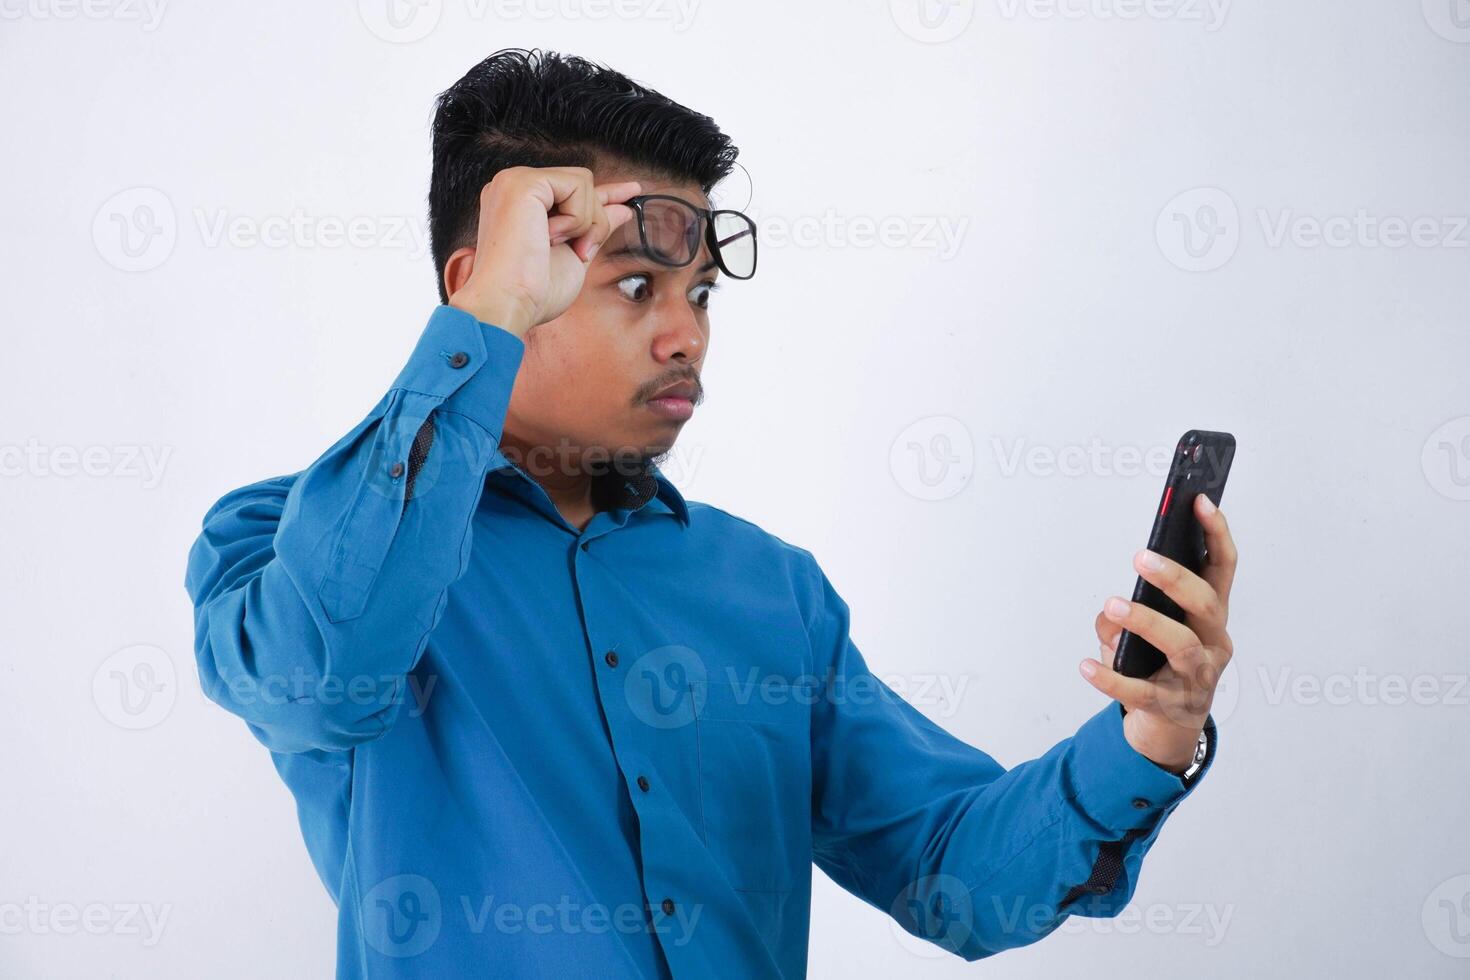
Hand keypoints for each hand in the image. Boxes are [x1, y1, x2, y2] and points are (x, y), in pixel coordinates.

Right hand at [446, 166, 641, 337]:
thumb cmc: (533, 293)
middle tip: (578, 252)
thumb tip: (622, 208)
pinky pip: (578, 186)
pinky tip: (550, 237)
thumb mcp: (575, 256)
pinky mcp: (523, 182)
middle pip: (582, 185)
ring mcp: (515, 181)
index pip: (570, 191)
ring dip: (586, 223)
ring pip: (584, 183)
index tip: (631, 192)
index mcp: (521, 205)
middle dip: (594, 222)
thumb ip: (595, 228)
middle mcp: (514, 187)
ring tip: (557, 246)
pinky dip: (577, 218)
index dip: (604, 193)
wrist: (508, 304)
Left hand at [1080, 495, 1237, 772]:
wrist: (1170, 727)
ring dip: (1146, 622)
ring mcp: (1196, 677)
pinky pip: (1140, 692)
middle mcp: (1213, 643)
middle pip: (1206, 603)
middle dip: (1176, 578)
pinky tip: (1086, 665)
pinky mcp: (1171, 706)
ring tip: (1113, 605)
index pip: (1222, 568)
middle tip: (1142, 557)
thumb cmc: (1159, 664)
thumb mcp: (1144, 634)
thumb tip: (1110, 612)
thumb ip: (1123, 617)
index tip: (1199, 501)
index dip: (1215, 533)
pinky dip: (1111, 678)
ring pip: (1180, 646)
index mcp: (1211, 616)